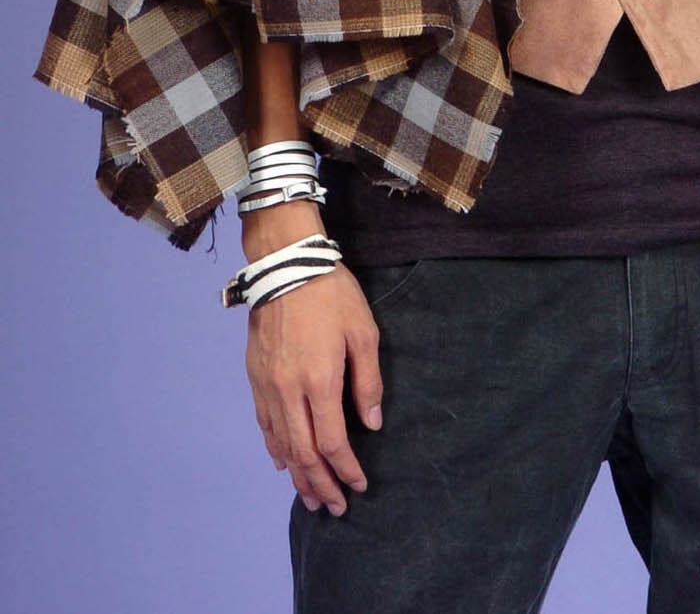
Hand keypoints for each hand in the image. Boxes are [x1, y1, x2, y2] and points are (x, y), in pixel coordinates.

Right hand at [244, 253, 383, 516]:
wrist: (286, 264)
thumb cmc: (331, 294)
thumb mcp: (364, 331)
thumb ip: (367, 382)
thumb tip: (371, 424)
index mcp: (320, 381)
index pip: (332, 443)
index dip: (346, 469)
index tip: (359, 485)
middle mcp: (289, 391)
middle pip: (304, 453)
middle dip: (321, 484)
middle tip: (336, 507)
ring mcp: (268, 385)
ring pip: (281, 444)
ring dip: (298, 475)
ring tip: (311, 497)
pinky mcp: (255, 376)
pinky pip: (264, 423)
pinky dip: (275, 447)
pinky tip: (285, 462)